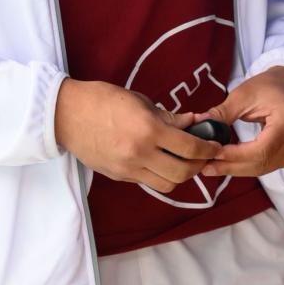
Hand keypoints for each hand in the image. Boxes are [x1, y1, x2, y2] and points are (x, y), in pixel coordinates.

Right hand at [54, 78, 221, 193]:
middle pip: (181, 173)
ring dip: (180, 175)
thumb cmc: (104, 99)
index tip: (215, 146)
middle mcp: (140, 154)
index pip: (189, 147)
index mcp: (148, 130)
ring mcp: (128, 168)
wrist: (68, 114)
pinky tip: (162, 161)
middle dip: (198, 166)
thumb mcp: (141, 101)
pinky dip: (160, 175)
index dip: (208, 149)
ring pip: (166, 185)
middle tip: (204, 156)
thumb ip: (169, 116)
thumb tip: (194, 123)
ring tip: (184, 161)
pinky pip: (147, 182)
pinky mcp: (118, 176)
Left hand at [190, 65, 283, 177]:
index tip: (210, 154)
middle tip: (206, 167)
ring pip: (264, 167)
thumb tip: (199, 126)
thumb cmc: (269, 85)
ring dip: (238, 168)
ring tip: (213, 166)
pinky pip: (269, 164)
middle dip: (231, 166)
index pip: (259, 150)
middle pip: (261, 163)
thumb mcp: (243, 94)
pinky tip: (230, 162)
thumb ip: (222, 113)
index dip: (234, 156)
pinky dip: (249, 164)